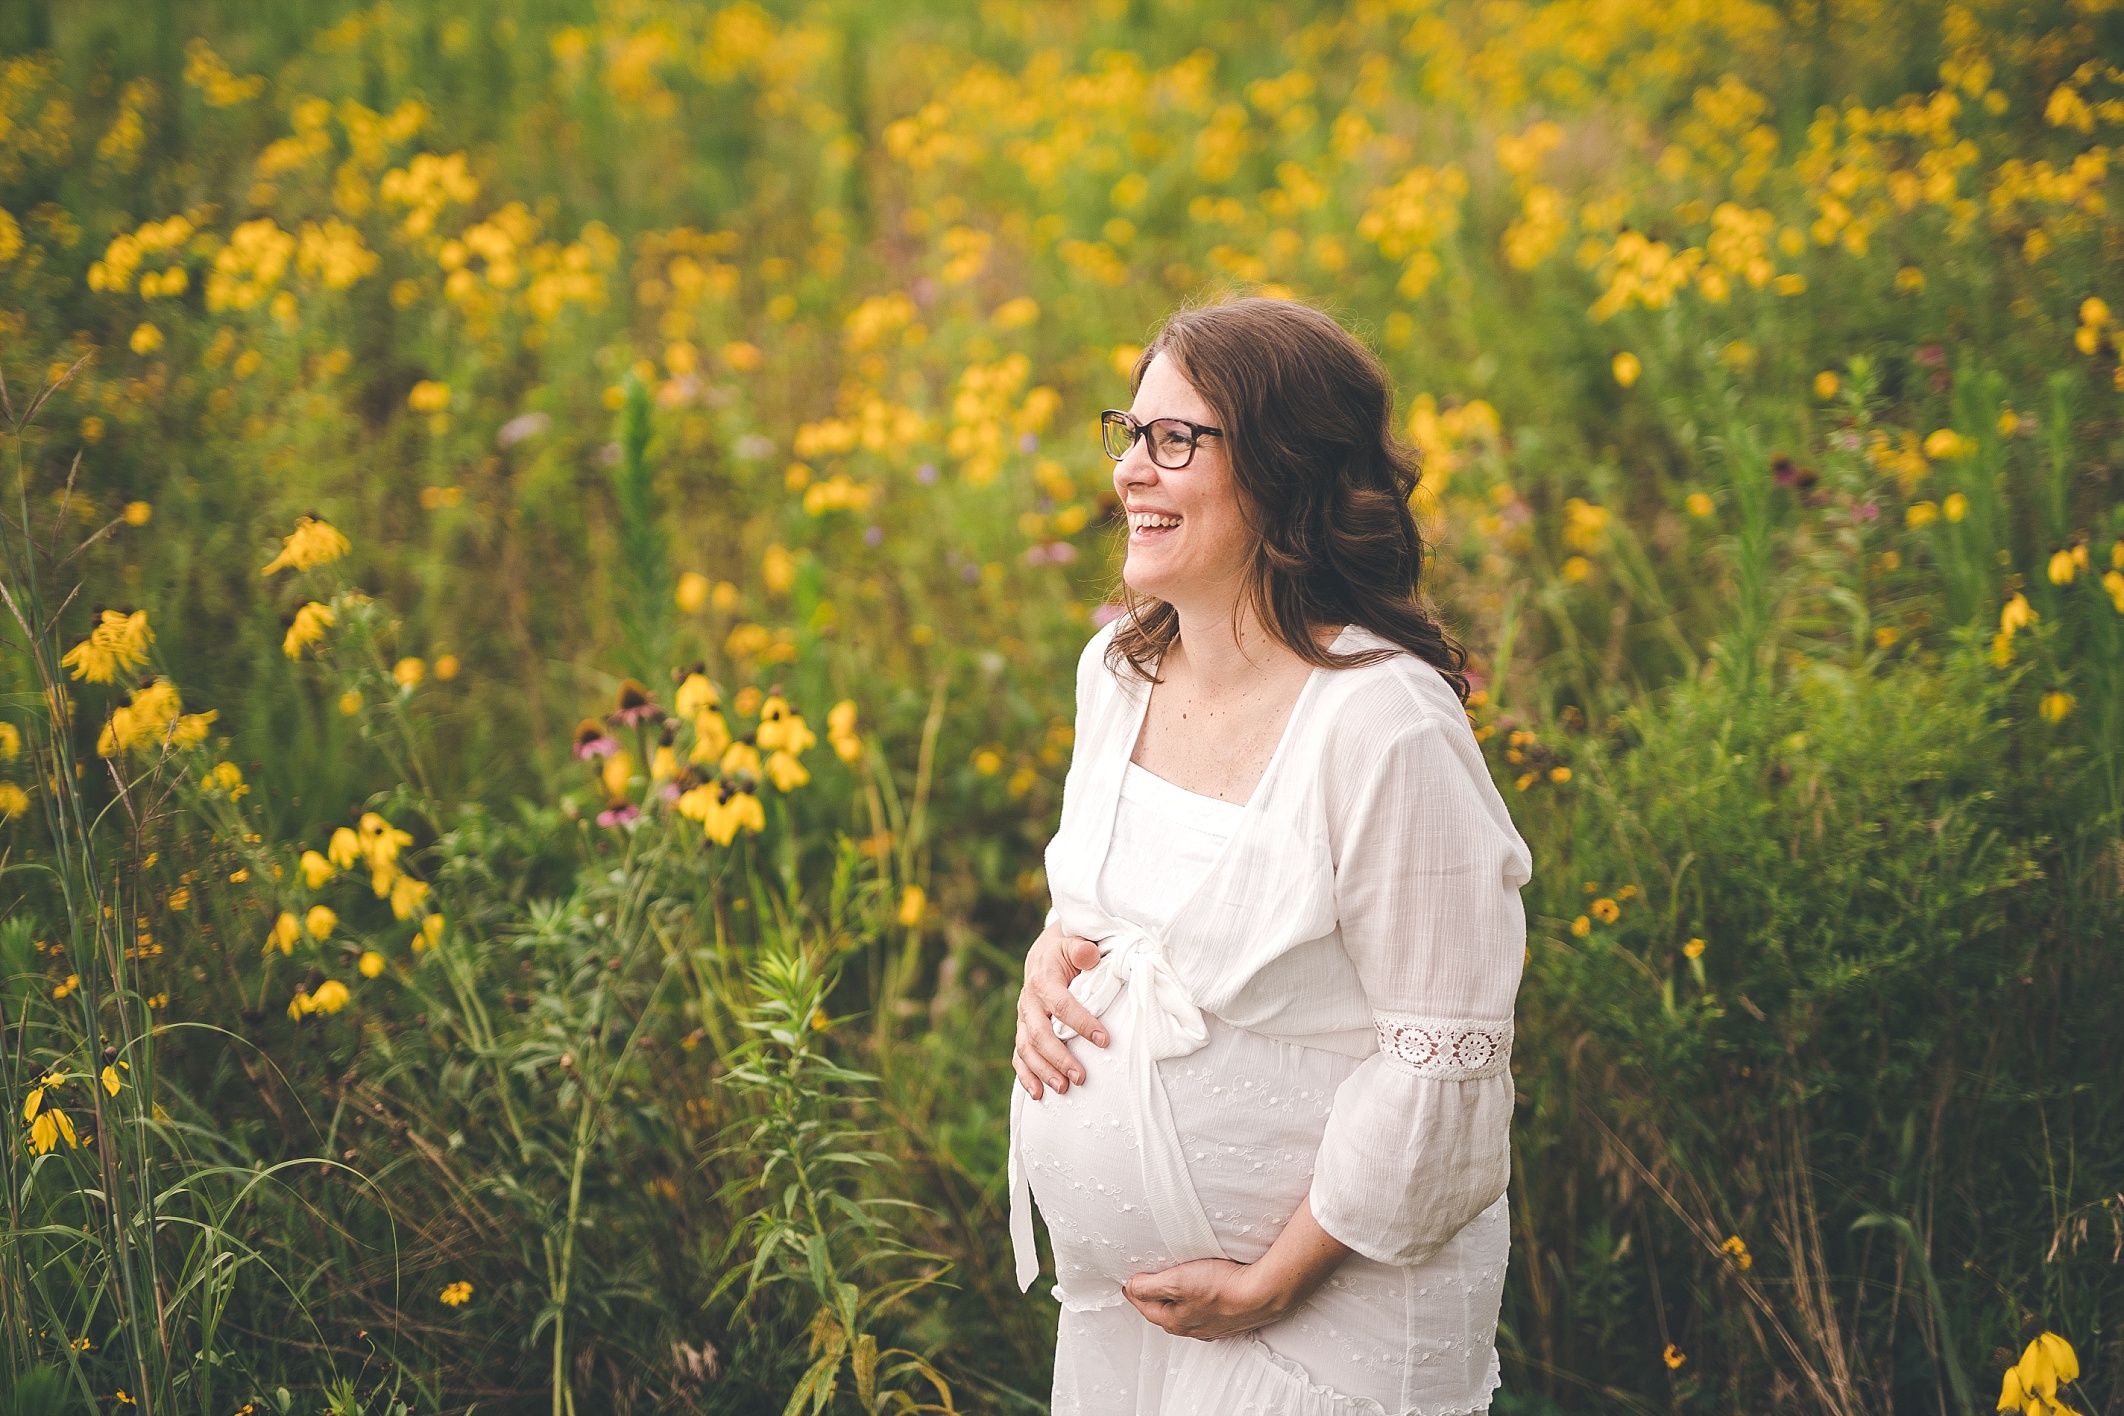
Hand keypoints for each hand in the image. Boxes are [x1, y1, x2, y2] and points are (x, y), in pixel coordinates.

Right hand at [1012, 923, 1106, 1098]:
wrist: (1044, 954)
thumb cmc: (1066, 951)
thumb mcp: (1074, 943)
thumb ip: (1083, 949)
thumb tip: (1090, 955)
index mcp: (1044, 981)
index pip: (1062, 1006)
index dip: (1082, 1023)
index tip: (1104, 1041)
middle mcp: (1030, 1002)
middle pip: (1040, 1034)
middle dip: (1059, 1057)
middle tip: (1081, 1076)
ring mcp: (1024, 1019)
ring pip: (1027, 1049)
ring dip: (1044, 1071)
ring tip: (1064, 1088)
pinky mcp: (1023, 1030)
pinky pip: (1019, 1056)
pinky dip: (1026, 1076)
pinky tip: (1038, 1094)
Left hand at [1125, 1198, 1349, 1340]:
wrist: (1263, 1294)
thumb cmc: (1222, 1287)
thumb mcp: (1176, 1281)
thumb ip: (1150, 1286)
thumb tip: (1131, 1287)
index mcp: (1175, 1321)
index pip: (1146, 1307)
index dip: (1134, 1293)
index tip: (1127, 1284)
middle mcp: (1193, 1328)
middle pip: (1165, 1313)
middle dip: (1153, 1301)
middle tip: (1144, 1288)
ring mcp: (1213, 1326)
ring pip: (1186, 1315)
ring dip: (1176, 1303)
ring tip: (1172, 1290)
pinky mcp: (1230, 1319)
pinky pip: (1206, 1313)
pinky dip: (1198, 1304)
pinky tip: (1203, 1297)